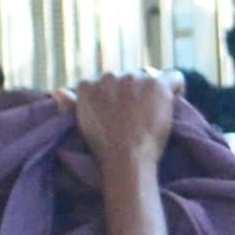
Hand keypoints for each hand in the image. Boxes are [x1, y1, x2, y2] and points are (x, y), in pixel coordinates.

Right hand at [62, 70, 180, 170]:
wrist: (125, 158)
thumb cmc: (103, 148)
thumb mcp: (82, 124)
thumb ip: (70, 103)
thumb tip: (56, 91)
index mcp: (89, 84)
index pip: (108, 81)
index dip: (118, 96)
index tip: (123, 112)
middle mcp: (111, 76)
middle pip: (130, 78)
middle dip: (135, 93)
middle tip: (141, 117)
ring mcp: (134, 79)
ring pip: (150, 78)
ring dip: (153, 93)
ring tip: (155, 115)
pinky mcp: (157, 86)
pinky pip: (175, 77)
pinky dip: (178, 89)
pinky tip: (177, 101)